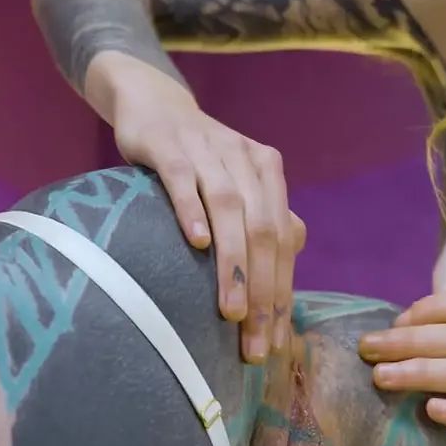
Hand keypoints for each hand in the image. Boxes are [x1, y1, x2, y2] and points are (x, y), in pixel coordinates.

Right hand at [95, 54, 304, 362]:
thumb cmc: (197, 157)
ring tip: (231, 312)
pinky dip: (192, 211)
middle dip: (262, 292)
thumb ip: (264, 215)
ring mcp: (206, 149)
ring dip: (233, 265)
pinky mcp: (167, 145)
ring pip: (230, 210)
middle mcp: (243, 159)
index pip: (283, 240)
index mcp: (267, 172)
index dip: (281, 293)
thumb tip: (293, 253)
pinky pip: (183, 180)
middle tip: (254, 342)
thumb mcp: (236, 182)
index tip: (274, 341)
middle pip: (263, 231)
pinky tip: (197, 244)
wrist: (153, 103)